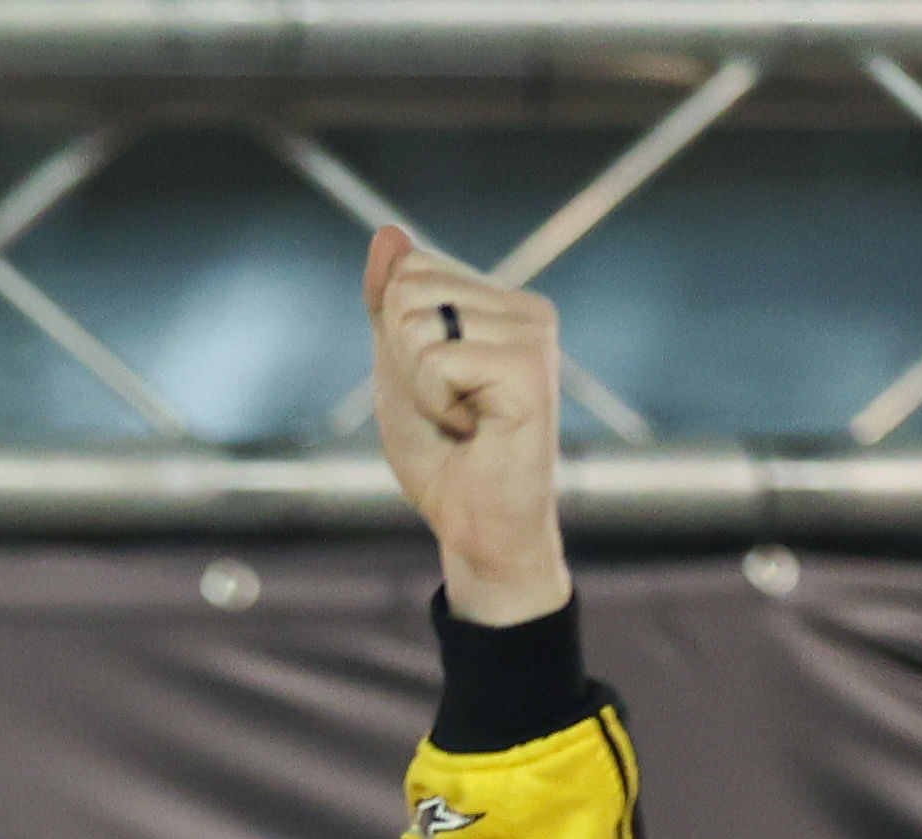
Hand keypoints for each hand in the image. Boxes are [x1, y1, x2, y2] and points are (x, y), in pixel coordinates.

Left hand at [363, 227, 572, 627]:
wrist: (473, 524)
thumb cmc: (441, 453)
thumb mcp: (396, 366)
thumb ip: (387, 301)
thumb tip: (388, 232)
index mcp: (501, 301)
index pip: (409, 269)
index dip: (395, 335)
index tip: (433, 385)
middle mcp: (527, 309)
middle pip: (408, 288)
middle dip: (403, 359)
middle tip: (447, 406)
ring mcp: (535, 335)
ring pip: (418, 323)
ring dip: (419, 386)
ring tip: (463, 418)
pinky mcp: (532, 368)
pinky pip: (437, 359)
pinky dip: (435, 403)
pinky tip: (475, 428)